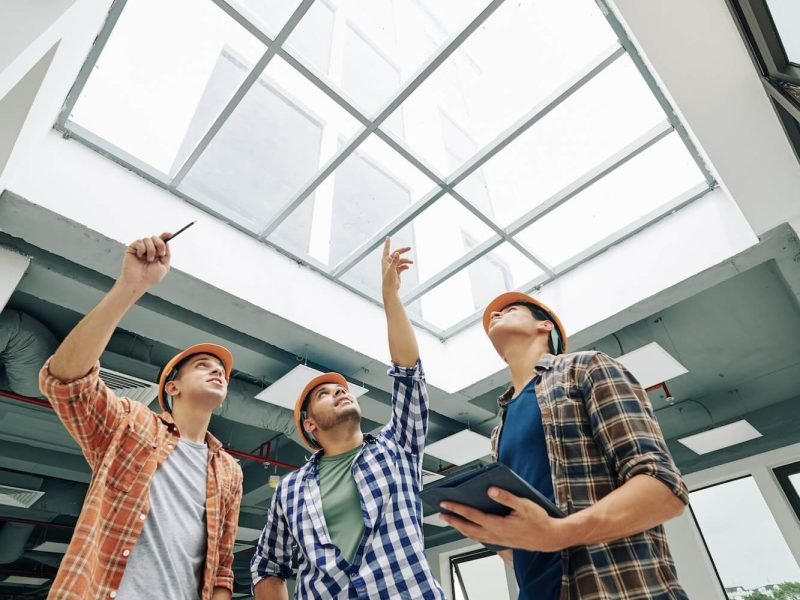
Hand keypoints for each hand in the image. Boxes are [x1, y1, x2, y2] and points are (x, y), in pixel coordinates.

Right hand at [118, 233, 172, 294]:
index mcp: (157, 253)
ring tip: (149, 259)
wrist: (138, 282)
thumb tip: (167, 243)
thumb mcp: (164, 266)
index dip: (165, 236)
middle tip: (160, 253)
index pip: (161, 241)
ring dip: (151, 250)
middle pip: (155, 238)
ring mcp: (140, 249)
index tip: (170, 234)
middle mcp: (149, 250)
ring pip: (148, 239)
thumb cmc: (150, 277)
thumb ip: (167, 254)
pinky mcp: (132, 248)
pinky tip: (140, 256)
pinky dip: (142, 249)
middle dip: (160, 244)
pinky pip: (139, 242)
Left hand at [381, 237, 412, 294]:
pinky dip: (405, 266)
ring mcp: (393, 267)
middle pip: (397, 254)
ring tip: (412, 262)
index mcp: (385, 260)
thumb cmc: (389, 279)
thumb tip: (397, 252)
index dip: (387, 243)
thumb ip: (395, 260)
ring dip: (406, 261)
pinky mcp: (396, 272)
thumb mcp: (392, 269)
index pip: (386, 249)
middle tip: (410, 248)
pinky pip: (402, 266)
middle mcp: (388, 263)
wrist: (390, 289)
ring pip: (401, 261)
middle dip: (403, 251)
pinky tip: (408, 267)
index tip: (388, 237)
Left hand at [439, 487, 570, 552]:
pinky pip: (481, 538)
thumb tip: (491, 489)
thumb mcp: (525, 505)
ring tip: (450, 520)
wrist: (549, 538)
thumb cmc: (539, 521)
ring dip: (460, 527)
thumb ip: (507, 497)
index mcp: (498, 525)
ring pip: (473, 535)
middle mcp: (495, 534)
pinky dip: (471, 532)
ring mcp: (497, 540)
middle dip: (453, 520)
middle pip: (468, 528)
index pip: (472, 515)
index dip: (457, 509)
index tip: (444, 503)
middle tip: (441, 513)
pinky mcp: (501, 541)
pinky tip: (469, 528)